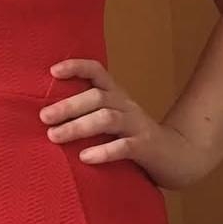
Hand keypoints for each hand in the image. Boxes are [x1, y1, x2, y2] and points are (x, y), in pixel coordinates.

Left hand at [38, 58, 213, 189]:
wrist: (179, 155)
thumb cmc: (135, 135)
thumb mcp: (114, 116)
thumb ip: (90, 110)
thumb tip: (49, 113)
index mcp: (116, 94)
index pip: (96, 70)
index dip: (76, 66)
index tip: (52, 71)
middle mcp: (125, 104)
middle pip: (96, 96)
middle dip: (67, 105)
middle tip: (43, 116)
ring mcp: (136, 124)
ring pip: (106, 118)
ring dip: (78, 126)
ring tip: (54, 136)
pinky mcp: (145, 147)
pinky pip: (124, 146)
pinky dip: (103, 151)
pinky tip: (85, 157)